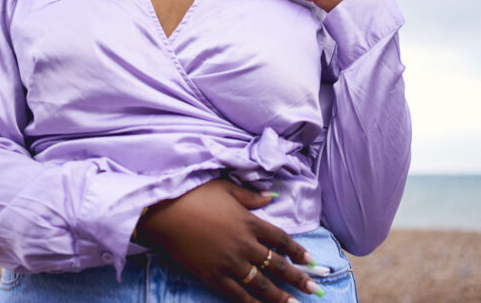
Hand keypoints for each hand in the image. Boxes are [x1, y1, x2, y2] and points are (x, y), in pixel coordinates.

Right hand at [135, 179, 321, 301]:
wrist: (165, 212)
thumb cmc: (194, 194)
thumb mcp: (226, 188)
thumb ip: (250, 196)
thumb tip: (270, 197)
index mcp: (250, 222)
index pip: (281, 240)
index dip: (297, 251)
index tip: (311, 261)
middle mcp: (245, 244)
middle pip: (277, 265)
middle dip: (298, 279)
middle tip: (315, 289)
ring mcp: (230, 262)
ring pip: (261, 284)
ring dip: (280, 296)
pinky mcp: (213, 275)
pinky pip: (237, 294)